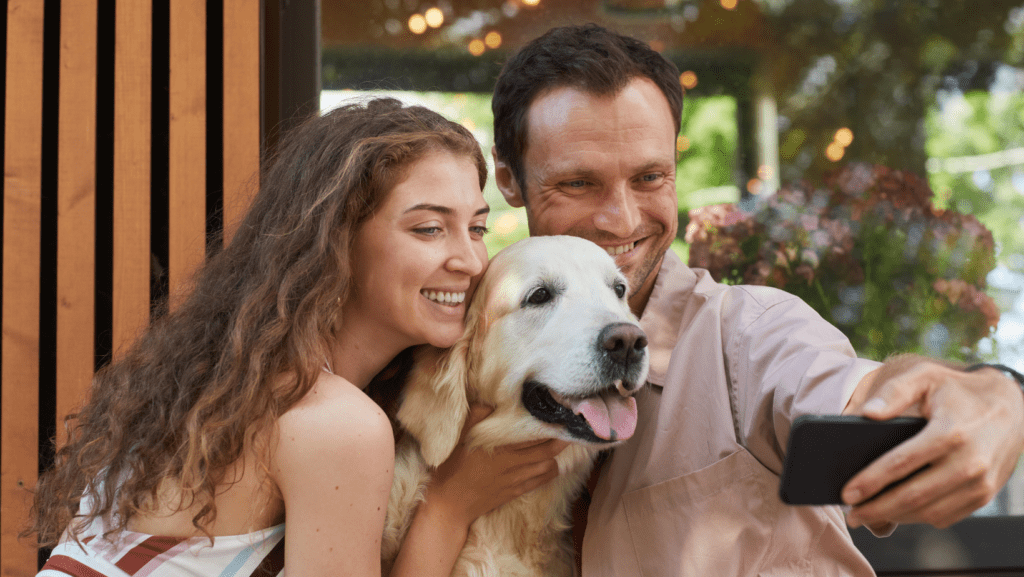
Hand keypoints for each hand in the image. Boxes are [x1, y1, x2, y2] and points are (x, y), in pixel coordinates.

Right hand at [424, 403, 570, 528]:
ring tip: (562, 443)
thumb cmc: (451, 467)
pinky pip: (539, 482)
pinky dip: (550, 472)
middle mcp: (512, 464)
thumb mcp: (459, 437)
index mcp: (499, 448)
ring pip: (547, 467)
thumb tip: (491, 401)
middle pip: (546, 450)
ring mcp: (515, 480)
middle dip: (561, 439)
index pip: (531, 433)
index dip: (547, 424)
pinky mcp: (515, 492)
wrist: (449, 504)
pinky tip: (552, 464)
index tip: (557, 412)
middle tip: (569, 427)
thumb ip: (476, 416)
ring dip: (557, 455)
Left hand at [842, 356, 1023, 530]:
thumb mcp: (925, 376)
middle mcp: (969, 462)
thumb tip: (866, 414)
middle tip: (850, 515)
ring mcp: (980, 483)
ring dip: (894, 517)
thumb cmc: (957, 390)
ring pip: (929, 512)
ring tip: (866, 514)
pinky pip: (945, 516)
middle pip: (914, 496)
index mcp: (951, 432)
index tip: (846, 493)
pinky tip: (895, 511)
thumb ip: (894, 391)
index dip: (871, 480)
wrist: (1012, 406)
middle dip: (876, 508)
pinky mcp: (985, 496)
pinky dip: (917, 518)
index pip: (902, 463)